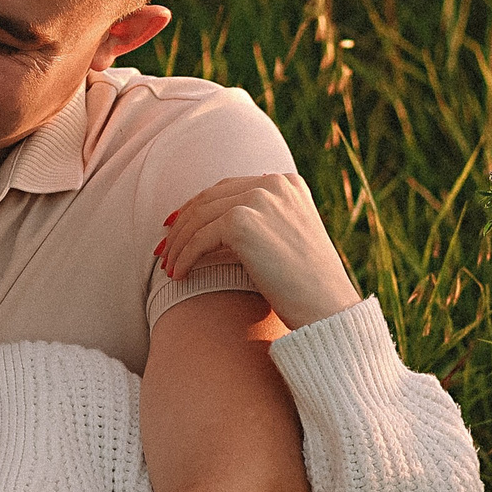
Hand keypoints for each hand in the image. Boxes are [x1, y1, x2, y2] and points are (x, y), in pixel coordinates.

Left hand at [156, 174, 361, 329]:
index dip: (198, 207)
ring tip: (168, 267)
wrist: (327, 308)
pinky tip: (178, 275)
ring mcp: (259, 199)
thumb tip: (213, 225)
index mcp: (288, 182)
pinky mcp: (243, 222)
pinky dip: (184, 257)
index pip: (229, 188)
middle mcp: (274, 184)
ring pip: (200, 218)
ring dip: (178, 244)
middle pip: (210, 199)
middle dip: (182, 224)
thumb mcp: (289, 238)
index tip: (176, 226)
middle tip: (164, 249)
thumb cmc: (308, 285)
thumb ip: (263, 221)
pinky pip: (200, 238)